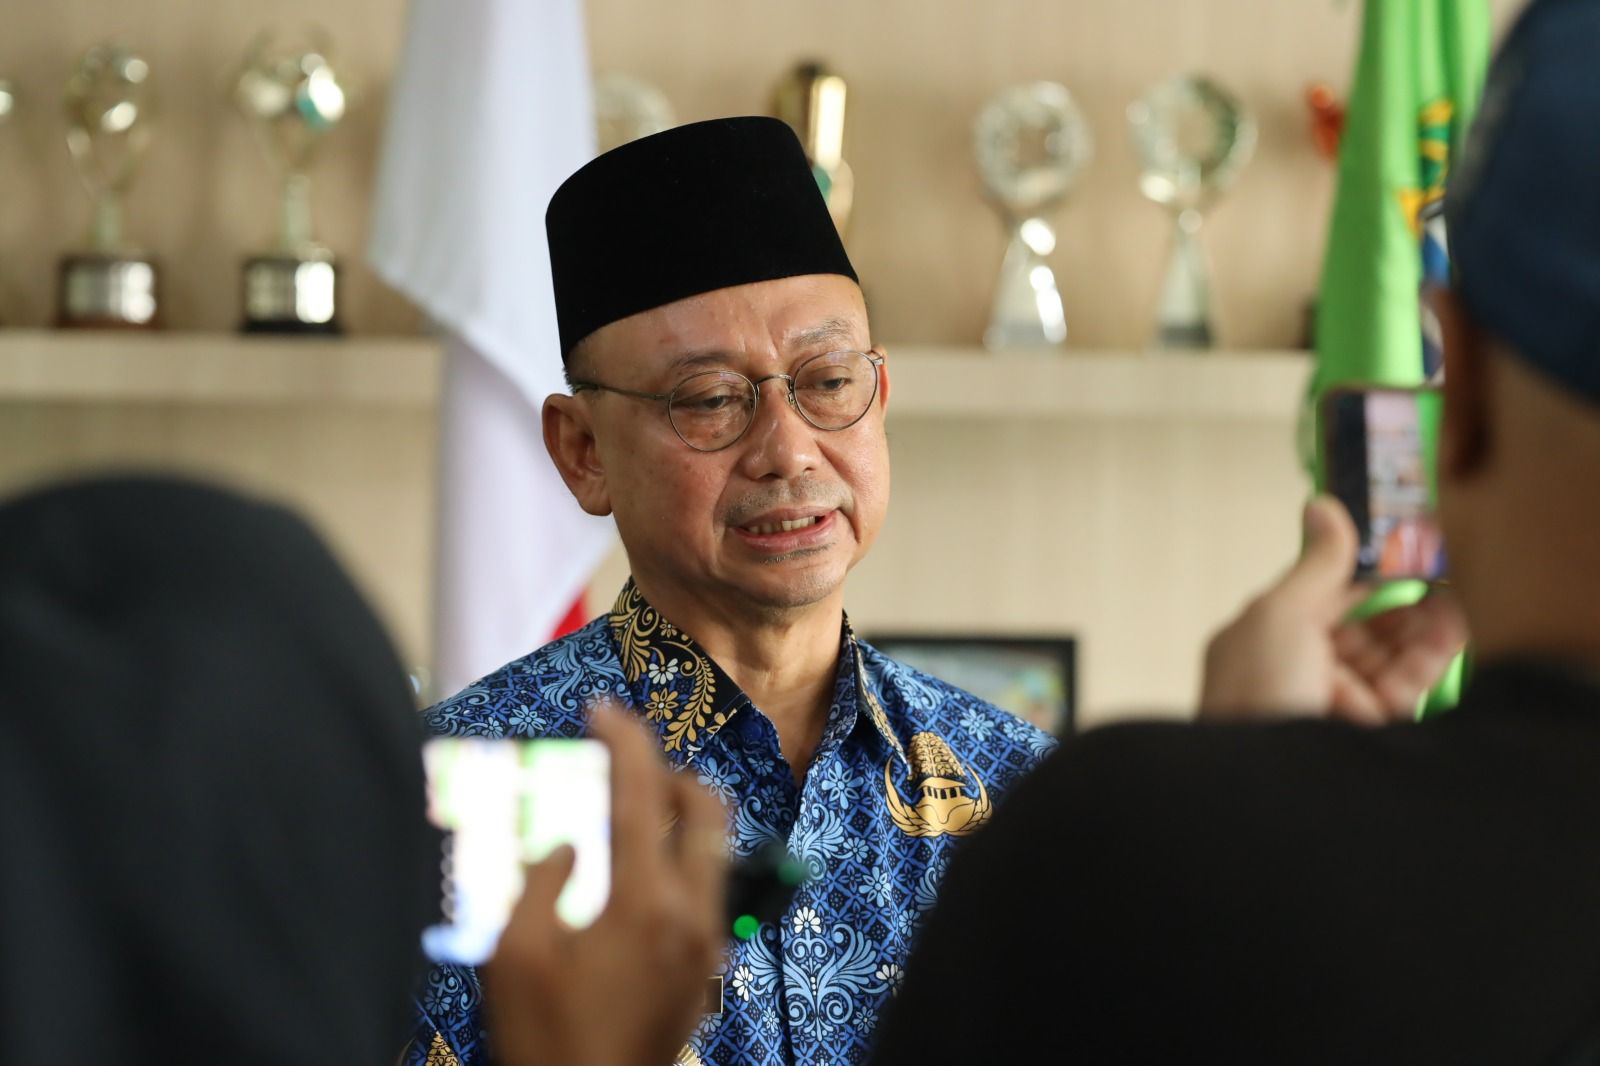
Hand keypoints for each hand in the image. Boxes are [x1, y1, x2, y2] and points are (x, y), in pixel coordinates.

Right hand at [482, 703, 727, 1065]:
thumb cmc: (542, 1038)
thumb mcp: (512, 954)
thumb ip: (537, 880)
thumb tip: (565, 845)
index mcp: (643, 901)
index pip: (643, 792)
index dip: (623, 738)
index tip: (602, 710)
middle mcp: (691, 913)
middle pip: (707, 807)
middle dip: (668, 771)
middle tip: (621, 768)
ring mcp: (706, 943)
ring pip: (716, 847)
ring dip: (677, 816)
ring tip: (624, 817)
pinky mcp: (705, 968)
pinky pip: (705, 888)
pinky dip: (678, 860)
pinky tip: (628, 878)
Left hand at [1199, 496, 1467, 724]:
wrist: (1264, 791)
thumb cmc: (1258, 693)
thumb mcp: (1280, 615)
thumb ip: (1315, 565)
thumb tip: (1321, 503)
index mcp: (1266, 637)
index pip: (1326, 597)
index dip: (1369, 575)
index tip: (1415, 553)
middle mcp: (1296, 671)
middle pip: (1361, 629)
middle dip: (1402, 605)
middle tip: (1445, 581)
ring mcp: (1330, 708)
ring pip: (1387, 659)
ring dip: (1420, 632)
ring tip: (1454, 608)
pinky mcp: (1365, 739)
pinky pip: (1403, 693)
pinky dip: (1428, 665)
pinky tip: (1452, 638)